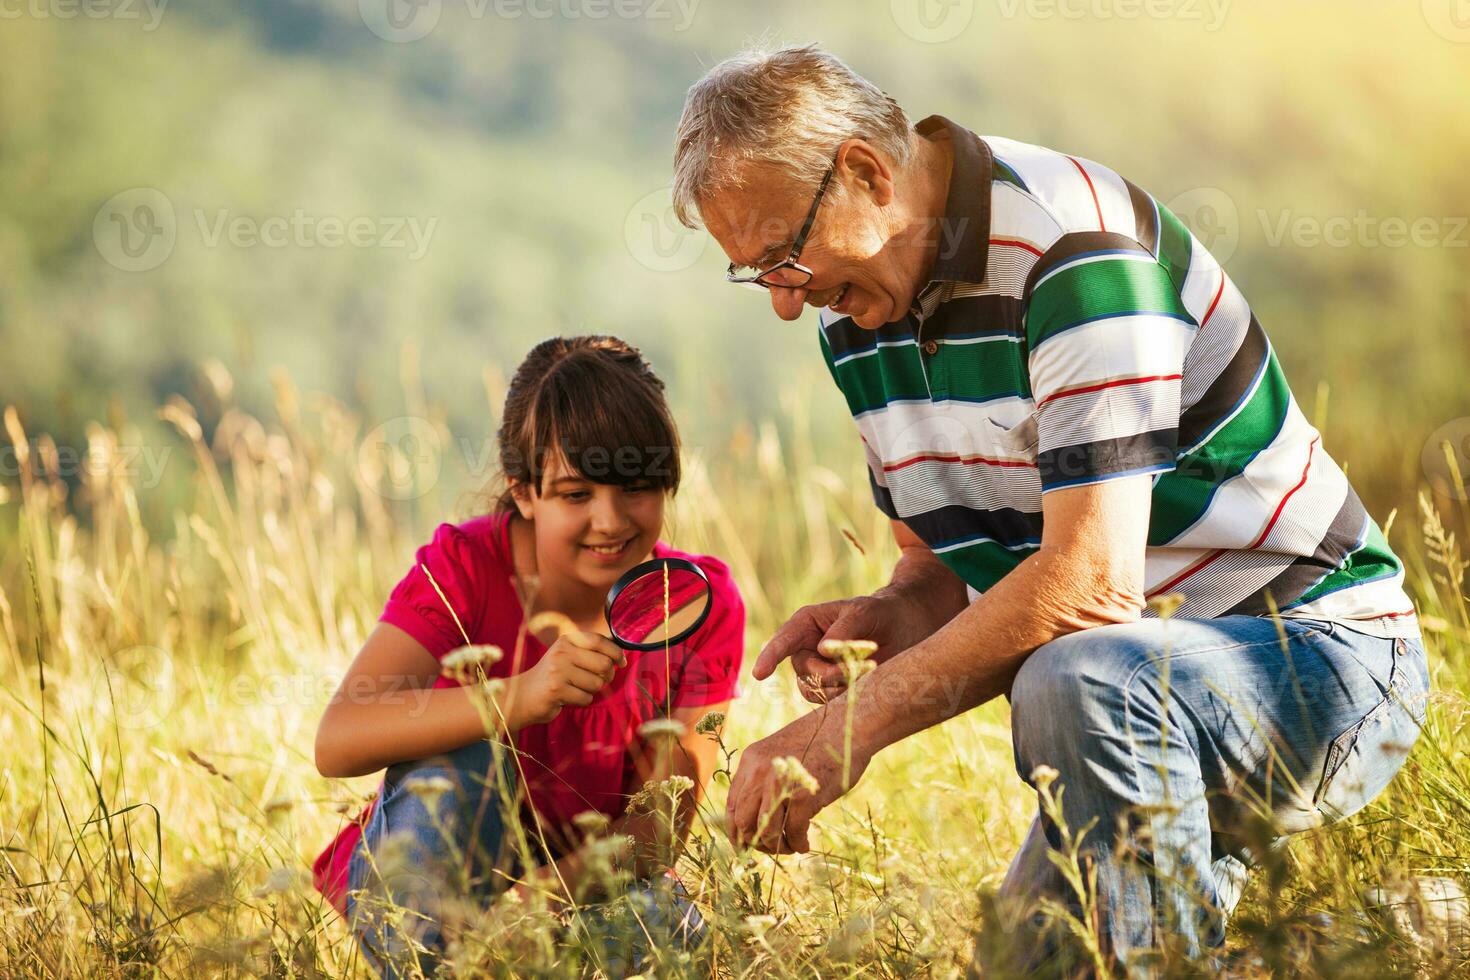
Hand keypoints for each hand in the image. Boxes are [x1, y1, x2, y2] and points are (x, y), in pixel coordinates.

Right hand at [509, 631, 624, 726]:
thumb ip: (590, 652)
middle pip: (604, 664)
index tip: (622, 662)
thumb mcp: (568, 656)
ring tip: (576, 688)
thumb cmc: (552, 676)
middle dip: (607, 676)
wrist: (523, 695)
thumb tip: (620, 655)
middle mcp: (562, 652)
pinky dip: (582, 701)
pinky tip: (569, 697)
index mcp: (567, 640)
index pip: (600, 641)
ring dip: (591, 690)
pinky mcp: (556, 690)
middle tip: (598, 680)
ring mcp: (558, 671)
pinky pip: (586, 698)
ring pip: (597, 684)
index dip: (616, 652)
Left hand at [724, 708, 870, 853]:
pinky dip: (798, 844)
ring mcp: (780, 785)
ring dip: (777, 847)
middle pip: (743, 823)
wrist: (849, 725)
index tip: (746, 844)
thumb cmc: (820, 741)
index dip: (737, 831)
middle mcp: (759, 772)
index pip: (732, 805)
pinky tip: (805, 843)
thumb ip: (763, 778)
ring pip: (766, 833)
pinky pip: (793, 834)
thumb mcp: (779, 753)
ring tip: (790, 845)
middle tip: (771, 847)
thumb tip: (756, 819)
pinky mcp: (803, 797)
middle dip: (756, 843)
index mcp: (751, 760)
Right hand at [754, 591, 937, 702]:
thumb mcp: (863, 612)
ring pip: (813, 690)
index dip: (770, 657)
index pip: (783, 641)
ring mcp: (817, 670)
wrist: (905, 629)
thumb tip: (821, 651)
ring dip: (840, 686)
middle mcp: (806, 649)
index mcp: (806, 624)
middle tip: (863, 664)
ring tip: (867, 670)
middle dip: (831, 673)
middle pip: (804, 671)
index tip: (760, 674)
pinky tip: (864, 682)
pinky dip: (845, 696)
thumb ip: (843, 630)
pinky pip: (828, 701)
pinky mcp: (832, 688)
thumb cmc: (879, 613)